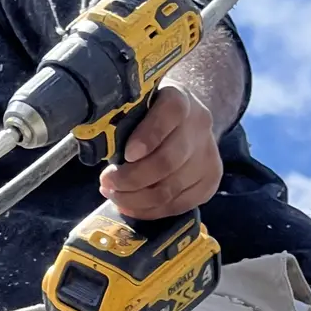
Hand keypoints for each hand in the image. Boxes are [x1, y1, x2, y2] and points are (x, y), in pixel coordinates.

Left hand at [98, 83, 222, 220]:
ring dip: (136, 199)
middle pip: (167, 161)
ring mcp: (208, 155)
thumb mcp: (139, 105)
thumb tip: (99, 146)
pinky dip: (151, 211)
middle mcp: (199, 126)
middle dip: (131, 178)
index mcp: (179, 99)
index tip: (126, 155)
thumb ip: (124, 119)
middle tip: (107, 183)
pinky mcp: (211, 180)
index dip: (148, 137)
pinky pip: (179, 205)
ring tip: (114, 195)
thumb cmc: (151, 113)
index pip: (170, 114)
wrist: (188, 119)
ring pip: (171, 189)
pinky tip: (131, 207)